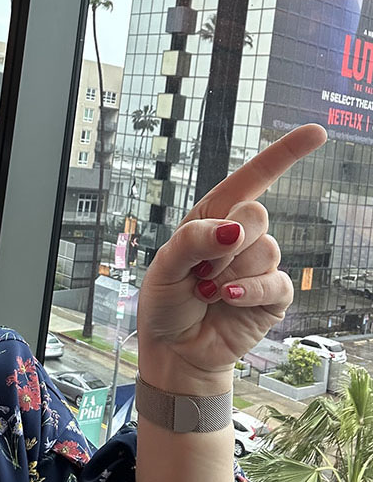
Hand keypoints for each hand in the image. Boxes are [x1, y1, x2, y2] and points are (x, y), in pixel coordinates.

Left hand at [137, 124, 326, 391]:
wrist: (174, 347)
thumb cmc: (166, 302)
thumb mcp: (165, 266)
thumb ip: (193, 240)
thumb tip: (233, 228)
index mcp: (212, 220)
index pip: (250, 180)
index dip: (282, 156)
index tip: (317, 134)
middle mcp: (238, 238)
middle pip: (256, 214)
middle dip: (225, 244)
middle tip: (200, 271)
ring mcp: (257, 267)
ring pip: (265, 249)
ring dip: (230, 272)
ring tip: (206, 290)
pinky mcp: (270, 297)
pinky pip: (275, 283)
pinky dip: (247, 290)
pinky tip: (225, 299)